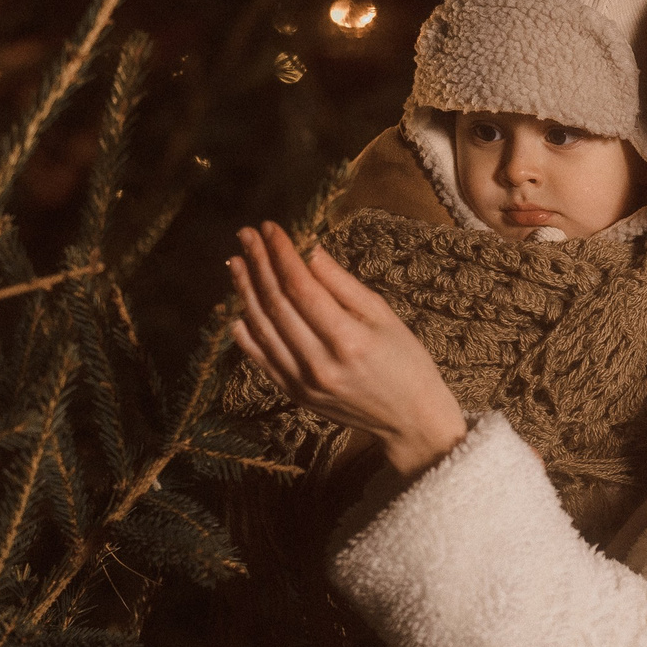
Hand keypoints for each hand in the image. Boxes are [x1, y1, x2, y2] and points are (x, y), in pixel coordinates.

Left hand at [227, 223, 467, 476]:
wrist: (410, 419)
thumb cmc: (406, 361)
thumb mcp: (383, 315)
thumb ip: (342, 284)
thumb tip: (309, 251)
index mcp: (348, 340)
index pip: (302, 287)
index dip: (282, 254)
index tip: (270, 228)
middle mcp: (319, 363)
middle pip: (277, 305)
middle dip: (259, 265)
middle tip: (246, 235)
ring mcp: (303, 382)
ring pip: (263, 329)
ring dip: (246, 292)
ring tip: (237, 262)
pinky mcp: (294, 394)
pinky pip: (261, 359)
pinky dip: (246, 333)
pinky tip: (237, 308)